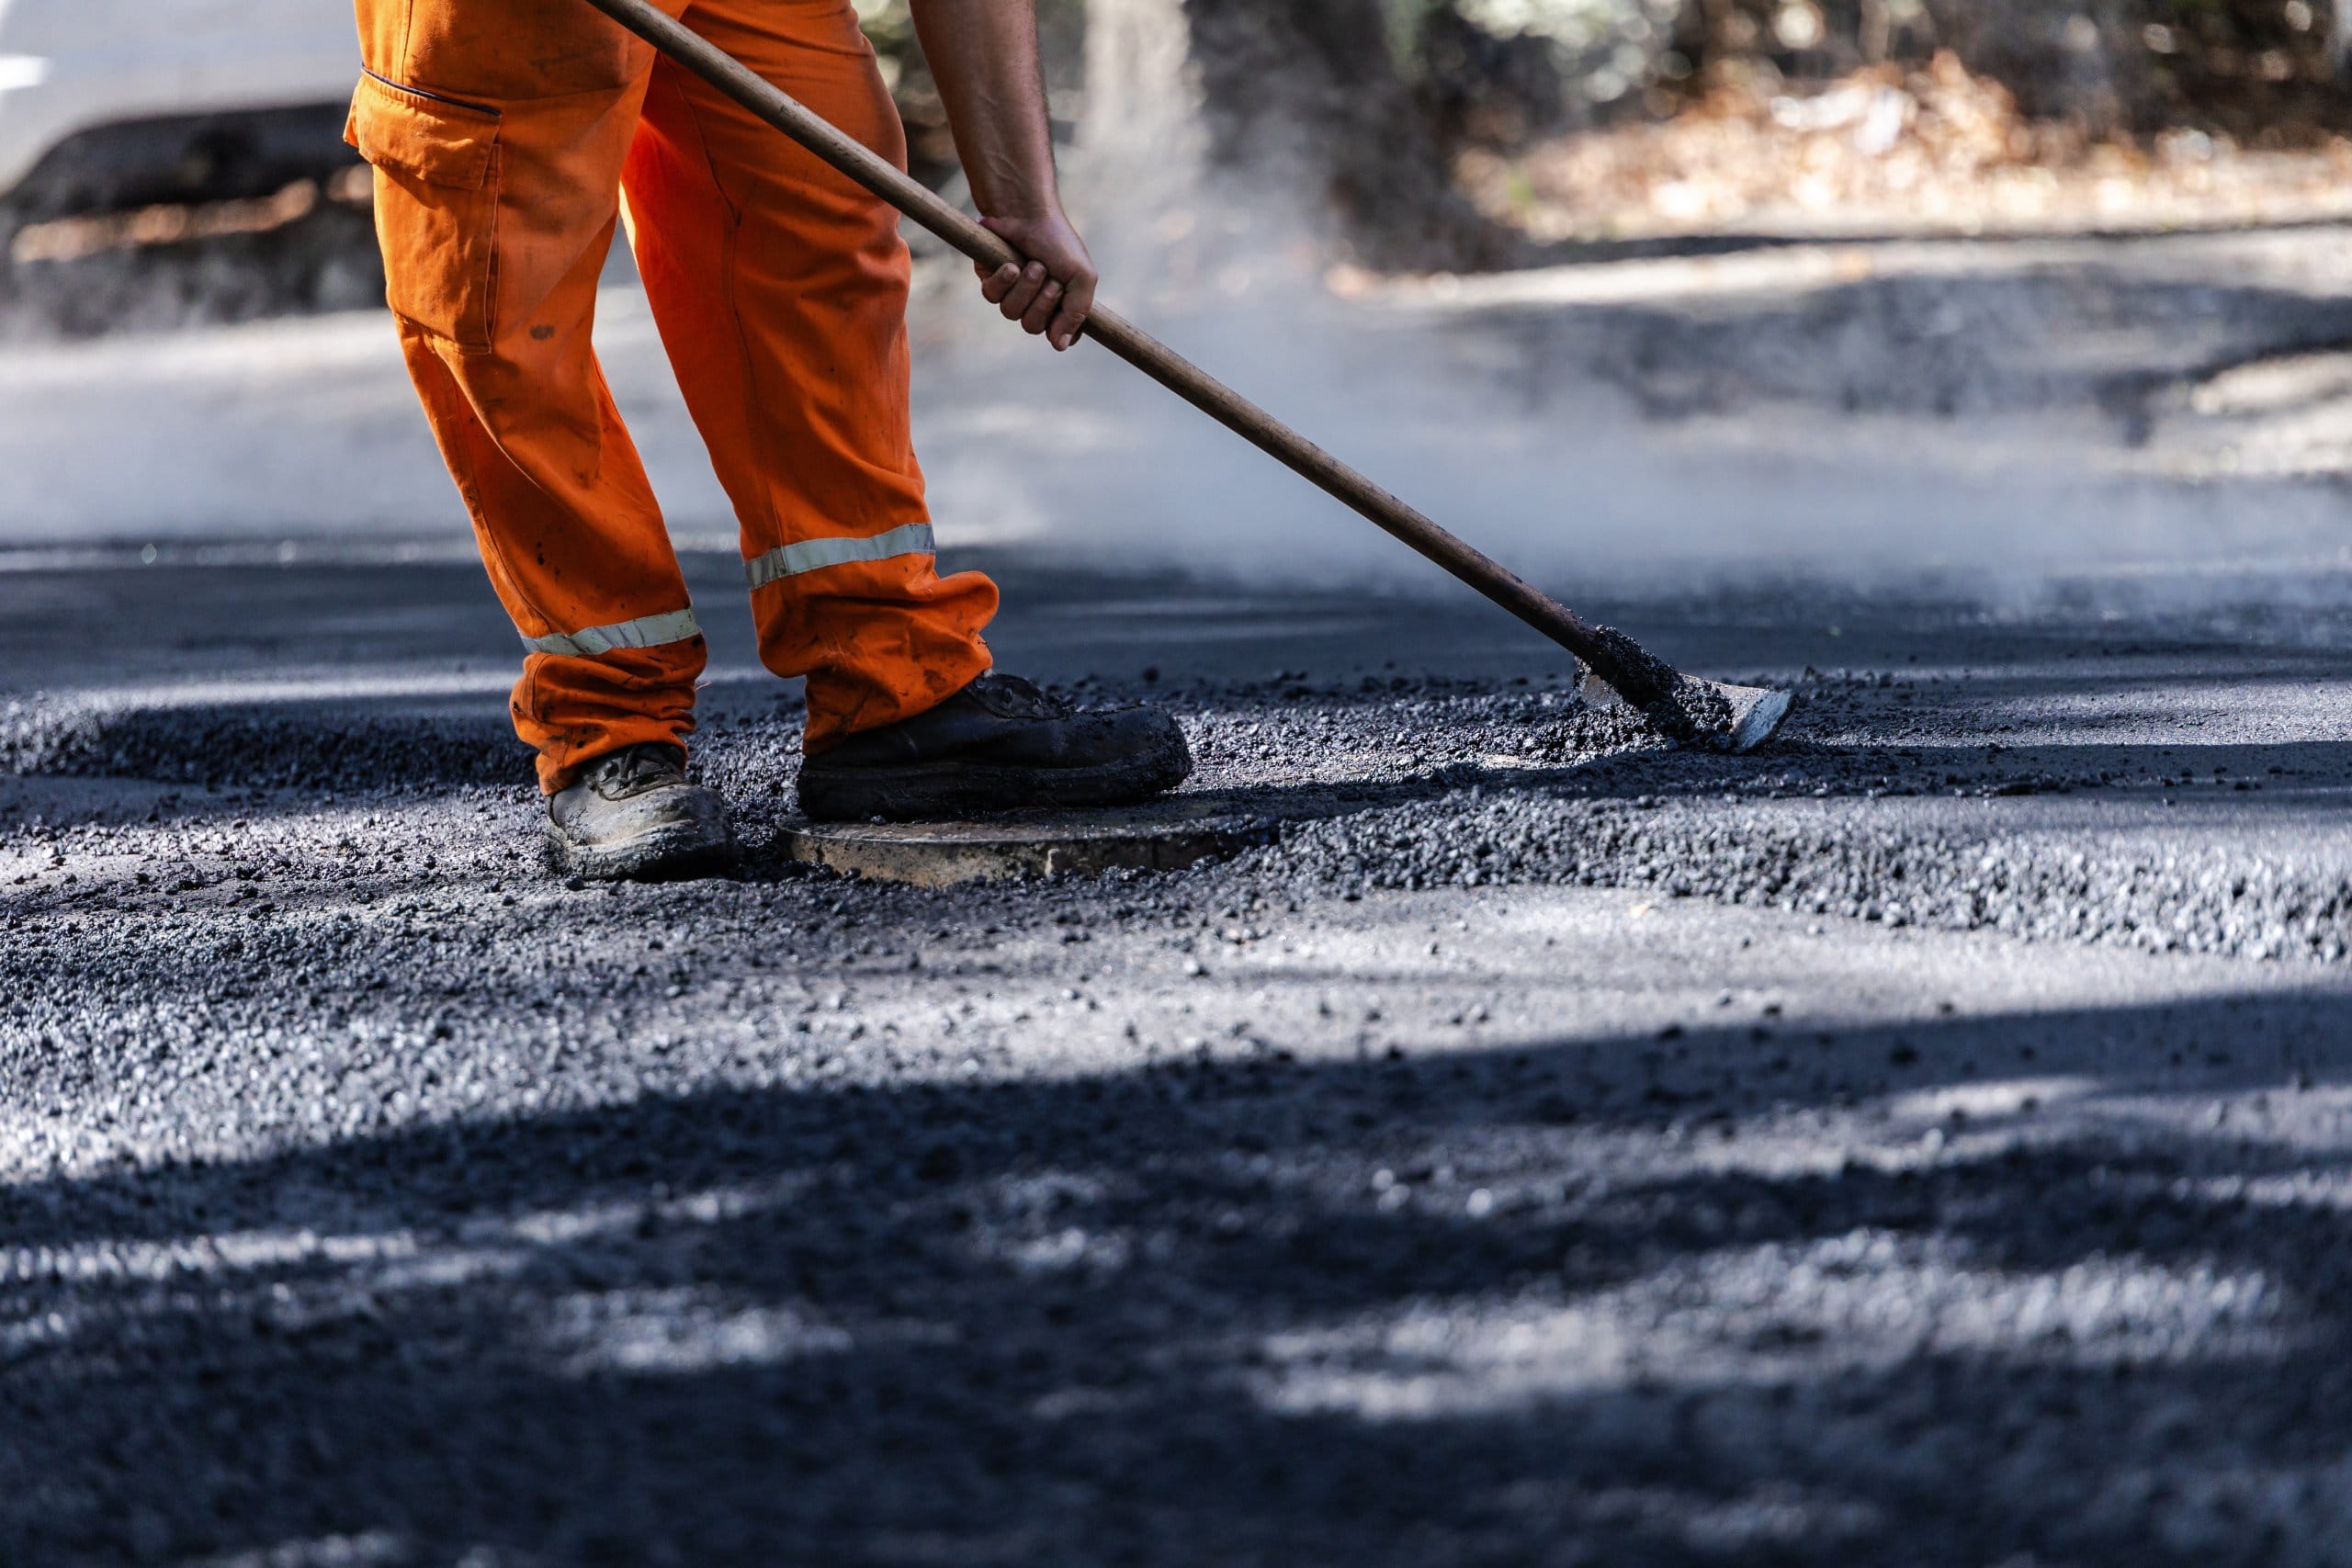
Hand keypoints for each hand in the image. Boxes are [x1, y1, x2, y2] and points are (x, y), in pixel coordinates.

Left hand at [974, 211, 1097, 351]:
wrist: (1028, 210)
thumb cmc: (1058, 241)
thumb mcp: (1082, 276)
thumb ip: (1077, 313)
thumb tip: (1060, 346)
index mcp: (1060, 305)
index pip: (1059, 336)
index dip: (1060, 325)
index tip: (1064, 303)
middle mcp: (1035, 303)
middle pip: (1032, 327)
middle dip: (1042, 301)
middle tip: (1049, 276)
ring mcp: (1012, 293)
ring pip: (1011, 313)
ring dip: (1025, 288)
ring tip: (1032, 265)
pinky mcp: (990, 280)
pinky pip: (991, 296)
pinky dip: (1004, 281)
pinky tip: (1011, 265)